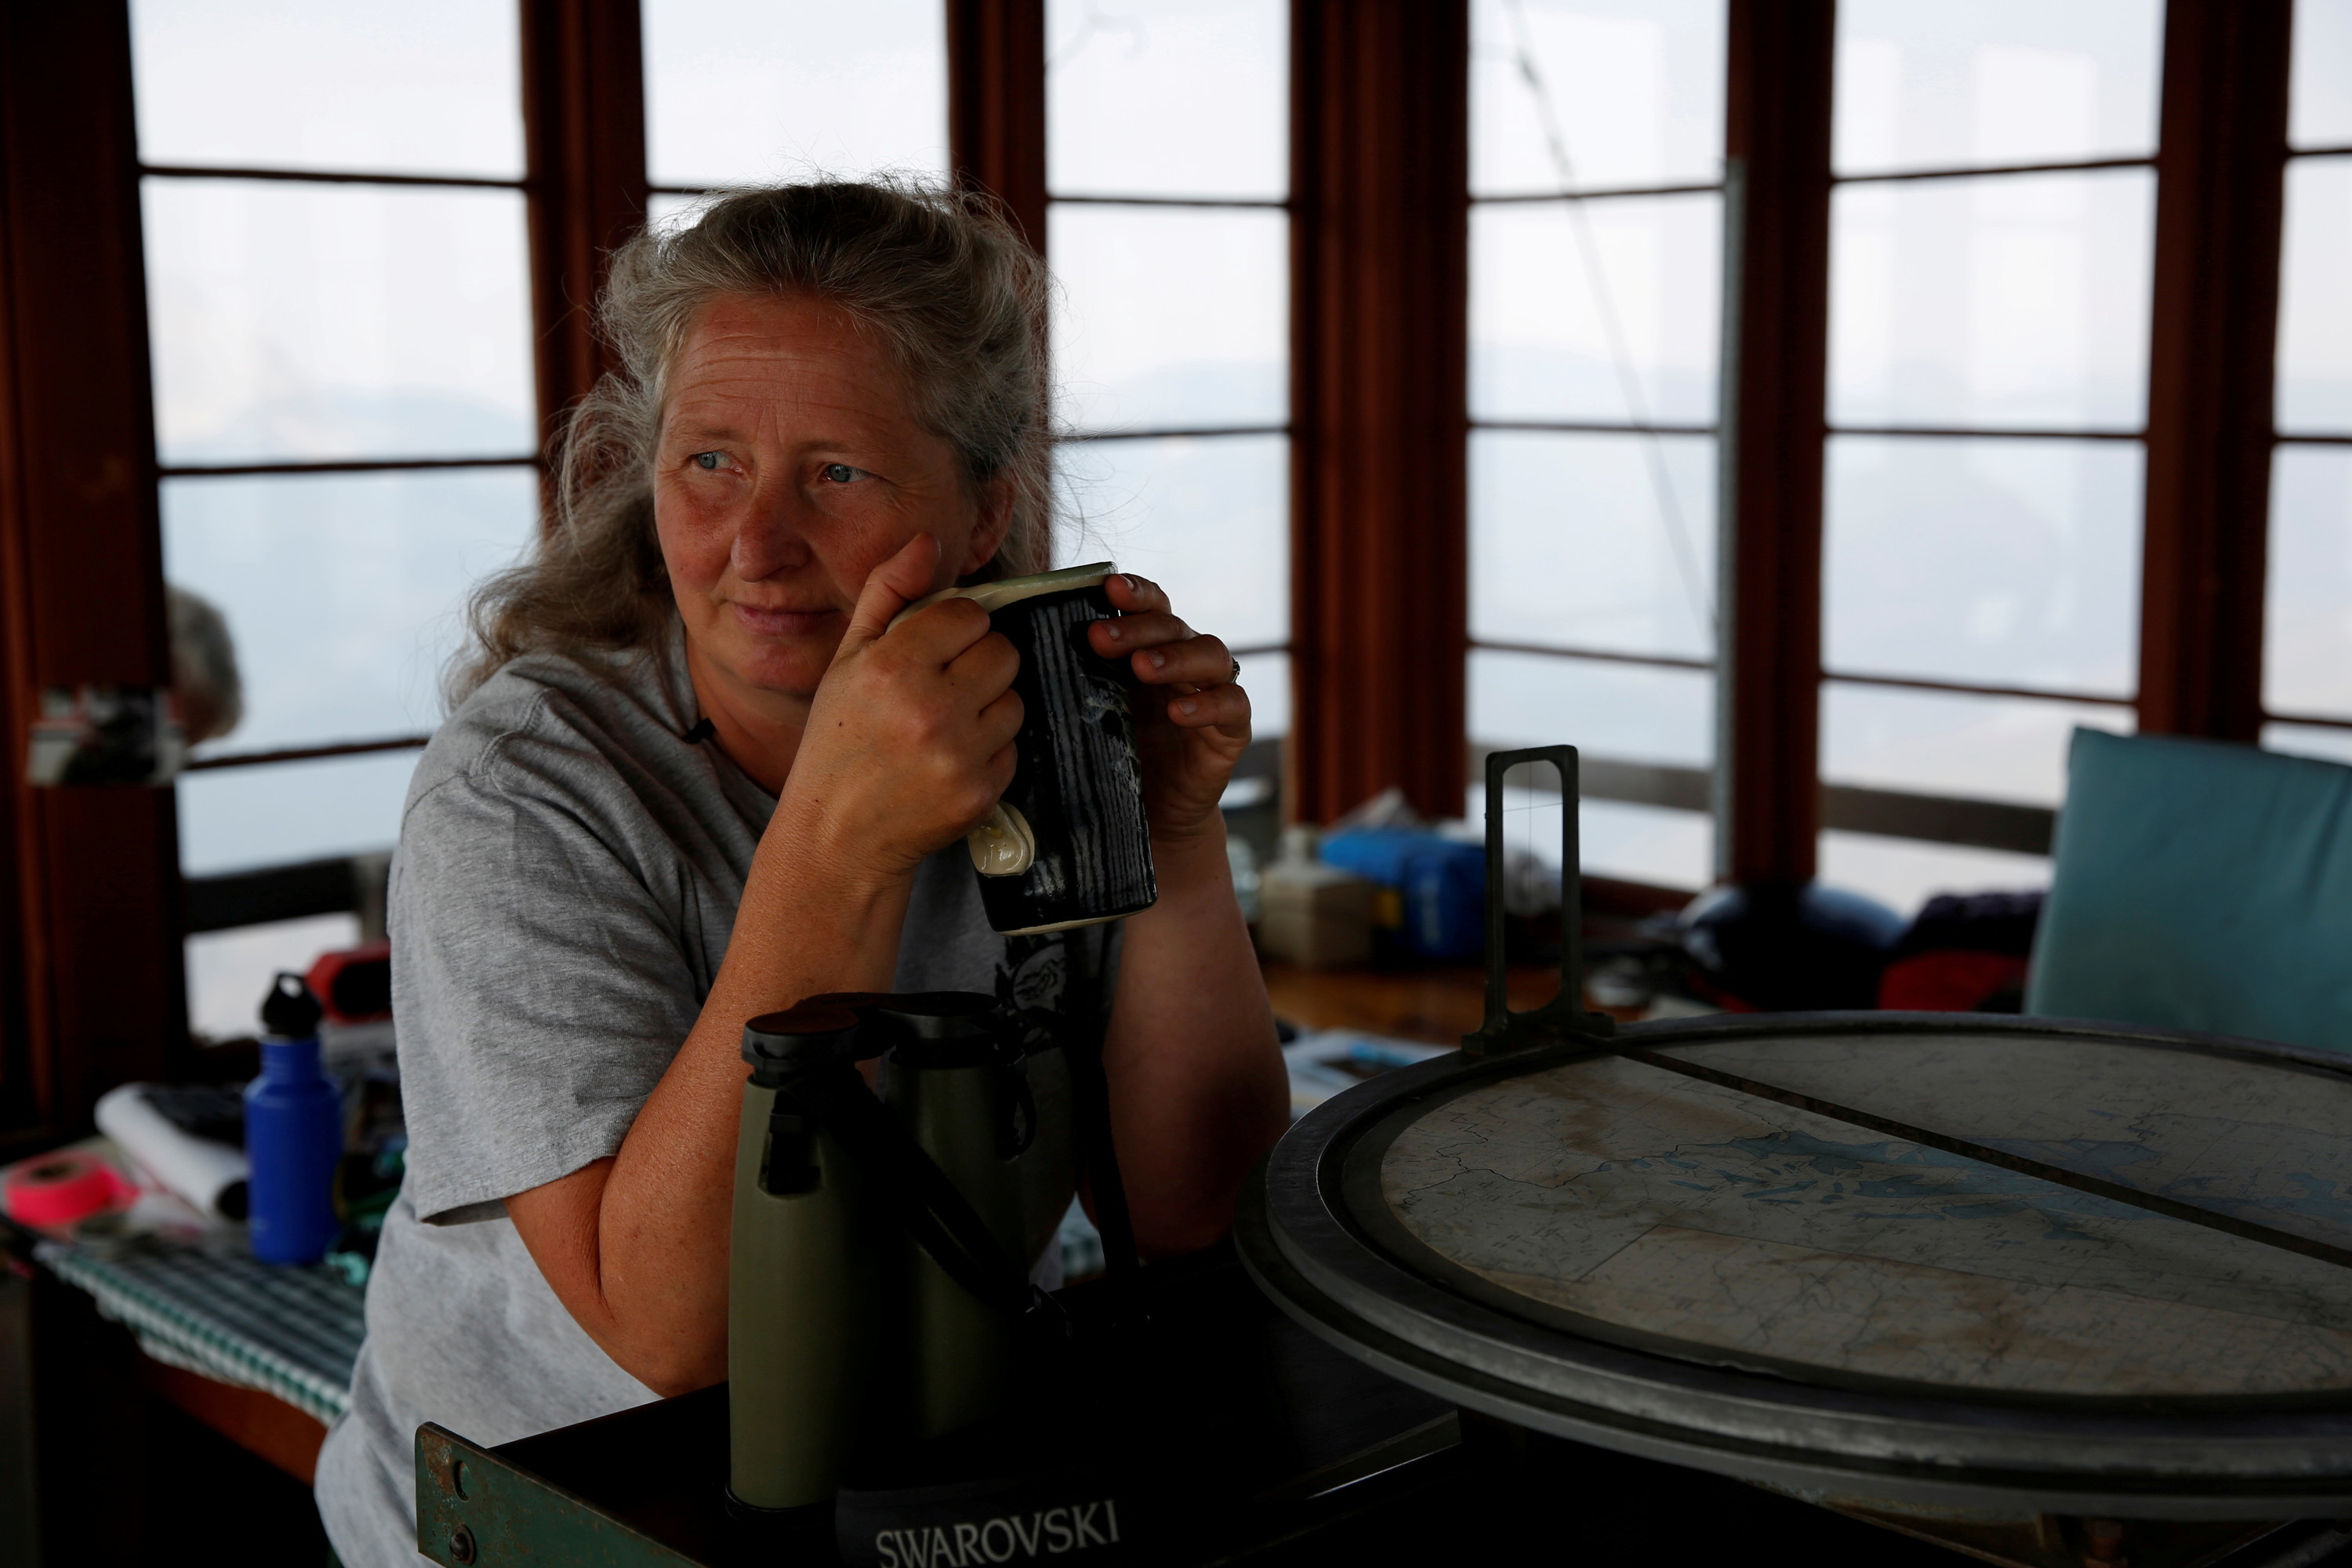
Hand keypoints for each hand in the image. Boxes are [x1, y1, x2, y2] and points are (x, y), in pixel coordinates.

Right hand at [777, 536, 1023, 882]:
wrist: (837, 834)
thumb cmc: (839, 738)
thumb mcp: (847, 659)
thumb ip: (890, 593)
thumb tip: (928, 539)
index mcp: (893, 665)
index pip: (971, 615)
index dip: (956, 630)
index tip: (934, 651)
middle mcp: (929, 707)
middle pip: (1003, 652)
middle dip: (979, 664)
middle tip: (943, 688)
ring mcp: (959, 753)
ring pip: (1015, 699)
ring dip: (988, 707)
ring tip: (944, 726)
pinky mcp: (981, 791)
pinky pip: (1012, 747)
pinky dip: (989, 751)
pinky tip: (949, 761)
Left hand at [1086, 574, 1248, 846]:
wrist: (1152, 817)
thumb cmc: (1114, 758)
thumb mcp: (1089, 713)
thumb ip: (1072, 679)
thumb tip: (1017, 649)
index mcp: (1152, 649)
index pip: (1151, 606)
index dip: (1135, 592)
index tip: (1107, 589)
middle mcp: (1186, 663)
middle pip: (1174, 626)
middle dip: (1137, 627)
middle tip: (1099, 638)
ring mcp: (1213, 693)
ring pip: (1211, 655)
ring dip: (1175, 656)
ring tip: (1141, 667)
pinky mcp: (1231, 732)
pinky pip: (1232, 706)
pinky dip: (1207, 704)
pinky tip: (1179, 711)